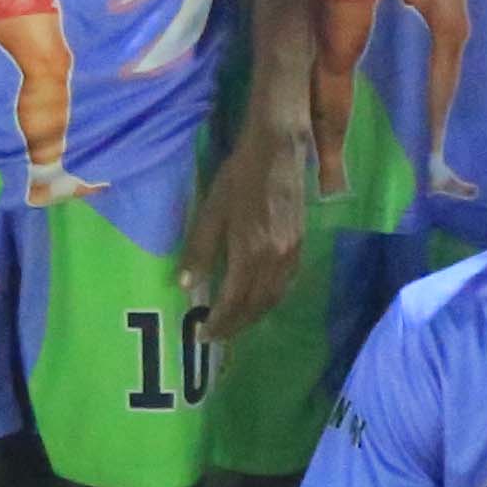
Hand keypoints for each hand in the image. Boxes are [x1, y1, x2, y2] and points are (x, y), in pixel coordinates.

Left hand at [185, 113, 305, 339]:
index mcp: (251, 253)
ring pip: (274, 299)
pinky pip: (286, 284)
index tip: (201, 335)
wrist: (278, 150)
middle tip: (215, 336)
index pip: (234, 302)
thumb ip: (199, 250)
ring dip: (254, 317)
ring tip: (233, 323)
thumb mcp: (211, 211)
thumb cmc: (238, 177)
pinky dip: (269, 299)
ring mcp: (292, 253)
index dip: (218, 323)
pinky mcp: (301, 245)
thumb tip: (185, 286)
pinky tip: (257, 299)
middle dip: (235, 326)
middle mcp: (276, 260)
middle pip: (256, 307)